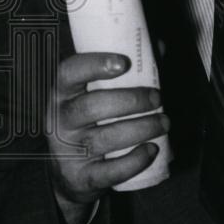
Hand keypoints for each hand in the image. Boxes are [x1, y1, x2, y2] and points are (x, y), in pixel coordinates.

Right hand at [45, 52, 167, 223]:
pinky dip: (134, 161)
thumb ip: (126, 71)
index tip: (123, 63)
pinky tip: (151, 149)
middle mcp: (60, 121)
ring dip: (142, 128)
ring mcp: (68, 151)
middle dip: (131, 100)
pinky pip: (109, 171)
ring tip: (164, 122)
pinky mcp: (82, 178)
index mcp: (63, 93)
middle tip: (157, 98)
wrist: (68, 174)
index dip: (95, 65)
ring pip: (105, 138)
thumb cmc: (91, 121)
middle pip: (91, 107)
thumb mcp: (96, 94)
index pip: (69, 73)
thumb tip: (159, 46)